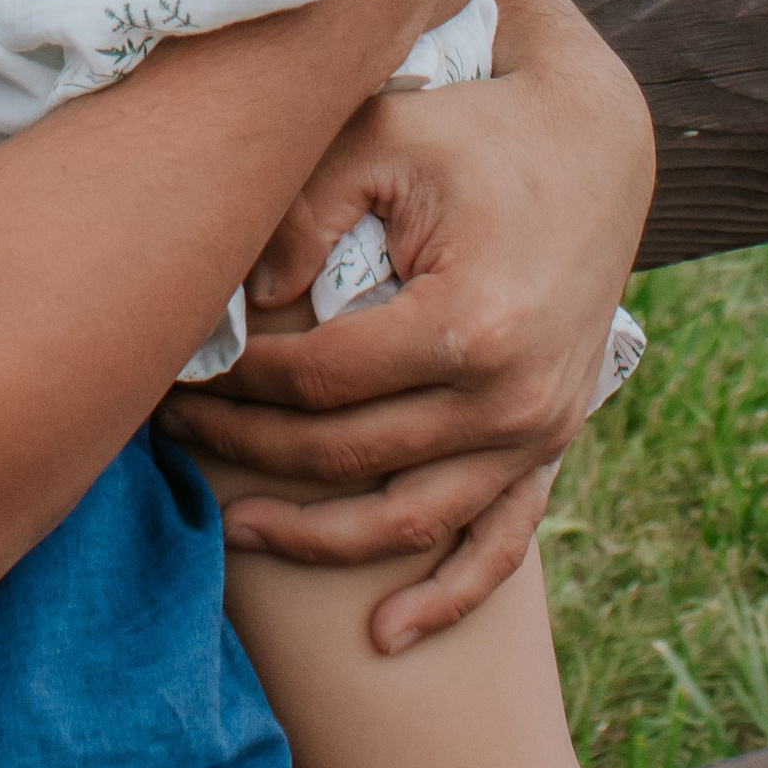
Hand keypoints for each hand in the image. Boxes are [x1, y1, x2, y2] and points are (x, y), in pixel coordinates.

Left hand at [158, 0, 652, 649]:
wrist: (594, 143)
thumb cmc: (472, 132)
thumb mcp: (381, 135)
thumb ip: (305, 209)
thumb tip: (241, 298)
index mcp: (469, 325)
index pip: (319, 381)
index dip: (240, 382)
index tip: (176, 366)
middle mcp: (512, 399)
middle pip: (349, 456)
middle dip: (250, 449)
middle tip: (172, 429)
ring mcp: (540, 433)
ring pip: (411, 521)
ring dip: (318, 538)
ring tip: (232, 527)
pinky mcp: (553, 444)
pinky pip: (500, 542)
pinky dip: (447, 595)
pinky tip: (387, 634)